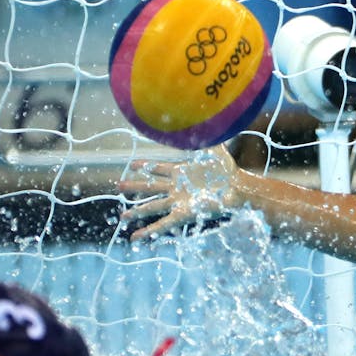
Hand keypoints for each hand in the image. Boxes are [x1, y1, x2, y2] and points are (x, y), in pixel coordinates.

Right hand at [118, 145, 240, 239]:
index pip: (159, 168)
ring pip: (153, 206)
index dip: (147, 166)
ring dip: (137, 212)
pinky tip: (137, 237)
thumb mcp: (215, 150)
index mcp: (181, 172)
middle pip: (151, 187)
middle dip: (135, 186)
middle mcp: (177, 187)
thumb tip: (205, 119)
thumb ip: (207, 136)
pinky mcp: (184, 213)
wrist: (237, 187)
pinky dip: (149, 231)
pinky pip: (163, 223)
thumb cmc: (228, 170)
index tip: (134, 165)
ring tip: (123, 217)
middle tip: (118, 185)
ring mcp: (179, 201)